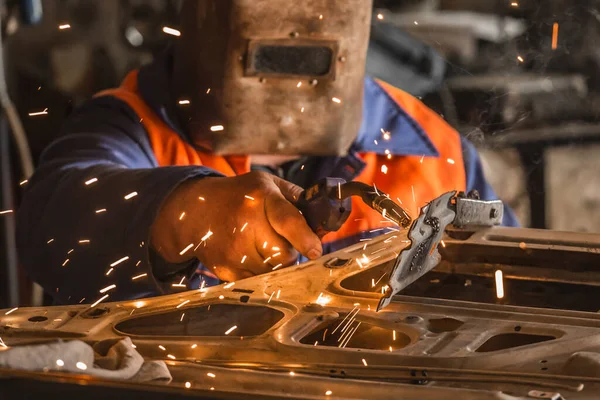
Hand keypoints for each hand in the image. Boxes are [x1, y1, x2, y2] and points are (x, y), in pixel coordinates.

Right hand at [151, 171, 321, 280]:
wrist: (196, 210)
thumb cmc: (239, 195)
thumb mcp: (268, 184)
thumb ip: (297, 198)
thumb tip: (323, 222)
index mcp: (261, 198)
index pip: (288, 221)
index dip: (305, 238)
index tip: (316, 250)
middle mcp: (246, 224)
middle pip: (284, 254)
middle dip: (289, 251)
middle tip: (280, 239)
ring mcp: (234, 250)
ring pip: (273, 271)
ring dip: (275, 263)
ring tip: (261, 244)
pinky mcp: (226, 270)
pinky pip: (258, 280)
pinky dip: (260, 271)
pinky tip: (249, 253)